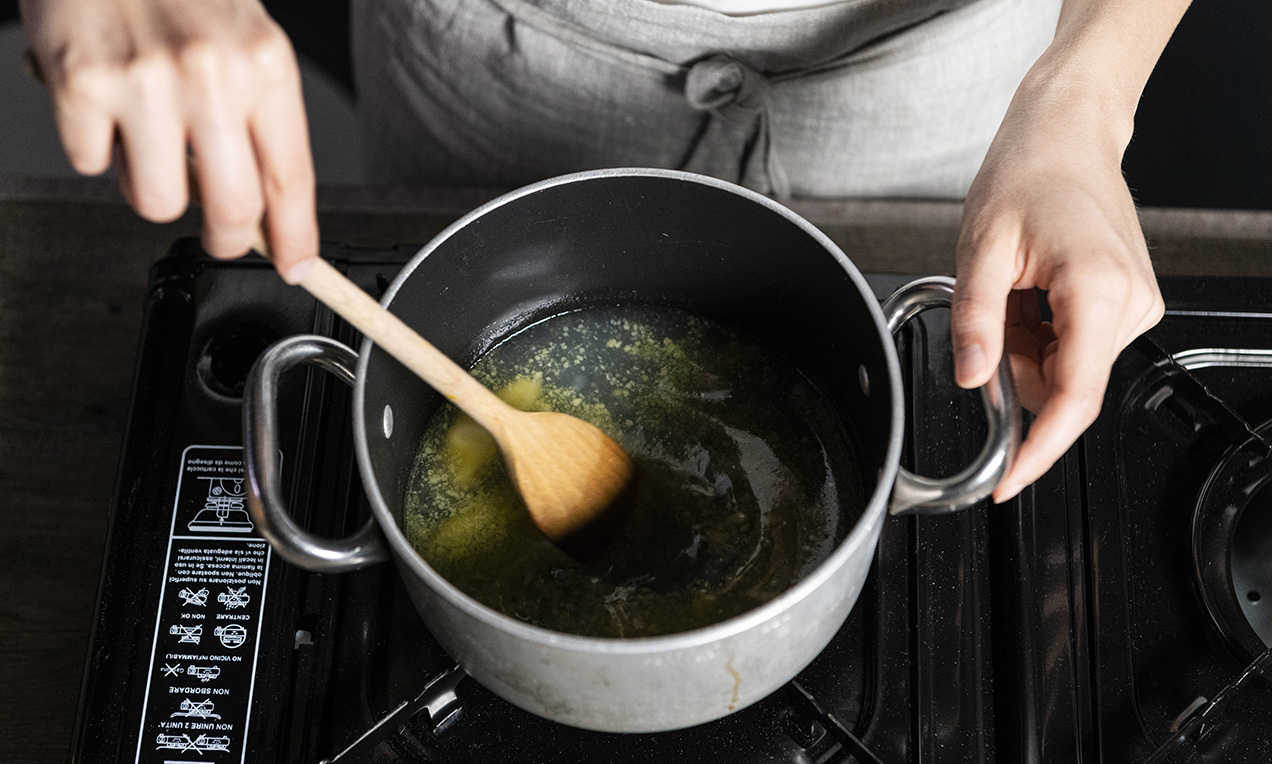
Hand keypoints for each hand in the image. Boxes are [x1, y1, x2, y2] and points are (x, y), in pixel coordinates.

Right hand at [20, 0, 317, 281]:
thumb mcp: (246, 39)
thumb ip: (261, 118)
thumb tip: (270, 206)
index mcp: (266, 65)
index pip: (291, 179)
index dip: (296, 237)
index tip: (298, 266)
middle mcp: (214, 75)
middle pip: (233, 210)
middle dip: (229, 238)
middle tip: (222, 232)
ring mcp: (146, 83)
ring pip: (158, 202)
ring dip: (152, 186)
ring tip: (149, 139)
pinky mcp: (82, 85)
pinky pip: (91, 164)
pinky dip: (94, 145)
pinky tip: (104, 103)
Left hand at [951, 71, 1163, 501]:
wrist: (1065, 134)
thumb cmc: (1029, 174)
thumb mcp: (981, 250)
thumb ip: (975, 322)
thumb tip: (971, 381)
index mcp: (1098, 290)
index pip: (1074, 398)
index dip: (1039, 449)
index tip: (1007, 480)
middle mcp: (1129, 304)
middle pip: (1064, 386)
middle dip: (1014, 372)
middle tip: (989, 315)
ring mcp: (1133, 305)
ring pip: (1066, 370)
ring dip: (1024, 350)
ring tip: (1010, 291)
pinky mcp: (1126, 304)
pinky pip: (1073, 349)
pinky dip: (1038, 336)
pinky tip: (1028, 293)